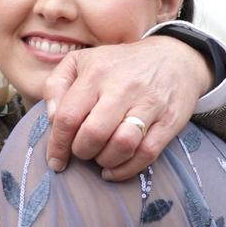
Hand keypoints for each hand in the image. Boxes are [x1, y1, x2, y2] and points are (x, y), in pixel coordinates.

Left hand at [40, 35, 213, 180]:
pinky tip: (116, 168)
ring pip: (122, 145)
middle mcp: (123, 87)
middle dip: (82, 152)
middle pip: (94, 134)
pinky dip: (127, 169)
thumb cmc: (119, 65)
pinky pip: (147, 153)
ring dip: (105, 161)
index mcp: (96, 72)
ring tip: (101, 158)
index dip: (57, 144)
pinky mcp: (170, 120)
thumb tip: (51, 118)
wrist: (174, 57)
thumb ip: (56, 85)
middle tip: (83, 152)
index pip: (68, 116)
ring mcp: (149, 104)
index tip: (55, 160)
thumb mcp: (81, 61)